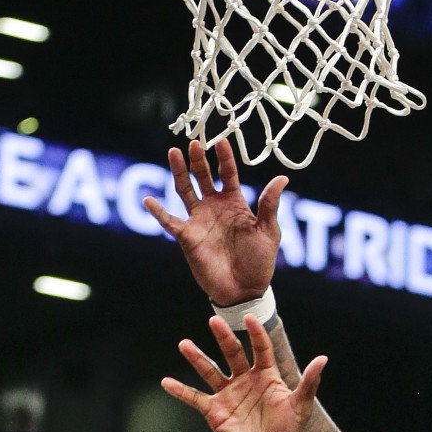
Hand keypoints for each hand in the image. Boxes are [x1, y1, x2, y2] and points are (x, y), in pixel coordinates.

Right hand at [143, 138, 285, 305]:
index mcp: (235, 203)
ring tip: (174, 152)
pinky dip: (158, 212)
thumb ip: (270, 205)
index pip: (229, 174)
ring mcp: (199, 220)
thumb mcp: (269, 231)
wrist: (245, 290)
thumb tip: (282, 178)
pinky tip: (149, 200)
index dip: (224, 158)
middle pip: (203, 176)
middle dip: (198, 160)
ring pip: (185, 190)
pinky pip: (169, 222)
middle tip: (194, 142)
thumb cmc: (260, 262)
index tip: (221, 141)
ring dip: (179, 172)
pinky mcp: (187, 237)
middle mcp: (215, 207)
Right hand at [163, 314, 322, 431]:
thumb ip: (309, 382)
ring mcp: (229, 394)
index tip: (248, 317)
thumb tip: (323, 358)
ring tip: (184, 344)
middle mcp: (245, 380)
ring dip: (197, 358)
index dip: (255, 333)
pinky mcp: (215, 411)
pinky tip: (167, 381)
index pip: (261, 348)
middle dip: (224, 337)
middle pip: (233, 354)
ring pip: (210, 371)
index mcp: (267, 376)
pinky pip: (195, 398)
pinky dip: (180, 391)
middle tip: (214, 321)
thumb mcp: (301, 406)